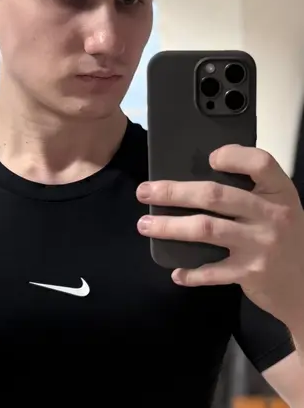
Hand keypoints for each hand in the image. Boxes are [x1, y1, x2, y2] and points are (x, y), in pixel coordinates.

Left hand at [136, 145, 303, 323]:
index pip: (260, 163)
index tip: (210, 158)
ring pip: (205, 229)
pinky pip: (213, 271)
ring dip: (169, 226)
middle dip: (174, 192)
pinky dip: (191, 272)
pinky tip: (175, 271)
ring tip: (145, 224)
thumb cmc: (285, 236)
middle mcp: (272, 215)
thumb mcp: (278, 206)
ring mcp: (260, 245)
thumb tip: (201, 172)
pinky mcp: (250, 273)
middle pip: (215, 195)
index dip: (234, 156)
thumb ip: (250, 190)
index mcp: (279, 192)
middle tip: (145, 191)